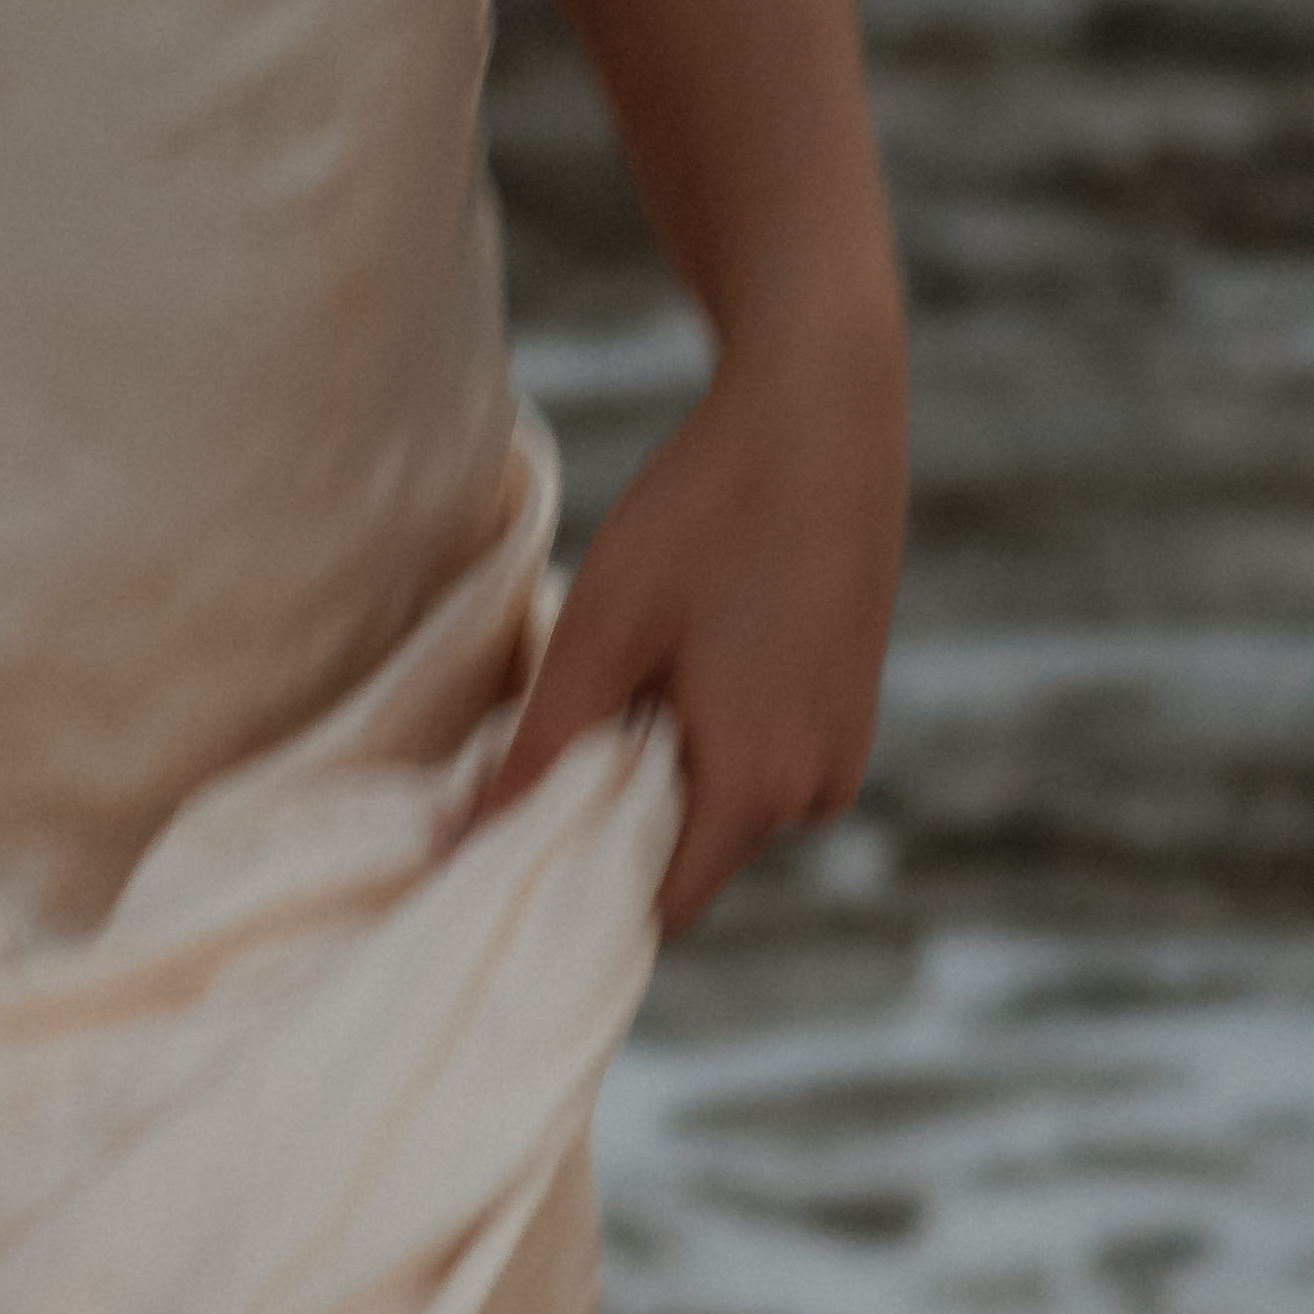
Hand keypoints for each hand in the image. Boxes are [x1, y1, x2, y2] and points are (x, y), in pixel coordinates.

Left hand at [476, 266, 906, 932]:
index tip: (522, 851)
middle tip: (563, 748)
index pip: (654, 910)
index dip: (581, 894)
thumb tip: (460, 851)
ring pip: (723, 816)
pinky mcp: (852, 716)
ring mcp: (845, 756)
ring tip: (639, 683)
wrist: (824, 403)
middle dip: (619, 828)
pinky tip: (692, 664)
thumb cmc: (706, 508)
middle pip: (689, 864)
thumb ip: (534, 756)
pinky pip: (762, 771)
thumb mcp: (600, 634)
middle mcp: (817, 792)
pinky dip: (713, 743)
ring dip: (667, 778)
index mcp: (759, 786)